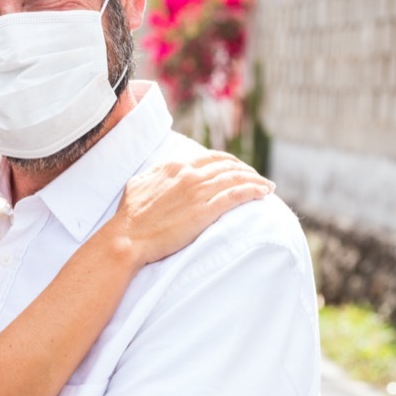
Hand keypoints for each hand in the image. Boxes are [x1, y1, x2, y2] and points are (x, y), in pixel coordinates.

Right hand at [113, 151, 273, 267]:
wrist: (128, 237)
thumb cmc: (129, 215)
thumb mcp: (138, 184)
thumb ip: (154, 174)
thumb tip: (160, 171)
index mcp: (174, 166)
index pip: (210, 158)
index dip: (228, 162)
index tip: (237, 168)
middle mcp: (188, 174)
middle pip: (227, 166)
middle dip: (246, 170)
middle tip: (257, 178)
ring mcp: (198, 192)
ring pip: (236, 178)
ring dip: (256, 180)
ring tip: (267, 186)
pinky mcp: (205, 211)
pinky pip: (236, 195)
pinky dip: (254, 190)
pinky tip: (264, 192)